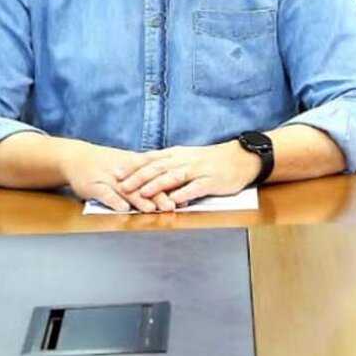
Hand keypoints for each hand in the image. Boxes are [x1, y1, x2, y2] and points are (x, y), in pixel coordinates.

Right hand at [59, 139, 167, 212]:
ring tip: (151, 209)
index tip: (184, 196)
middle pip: (143, 183)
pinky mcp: (93, 185)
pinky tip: (122, 208)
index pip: (154, 175)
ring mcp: (107, 177)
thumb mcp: (126, 164)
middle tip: (172, 206)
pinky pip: (104, 193)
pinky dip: (114, 200)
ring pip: (125, 189)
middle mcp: (123, 171)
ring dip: (139, 199)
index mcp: (133, 164)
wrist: (74, 157)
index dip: (169, 185)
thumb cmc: (103, 163)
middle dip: (158, 195)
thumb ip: (146, 175)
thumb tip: (172, 185)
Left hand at [115, 142, 260, 207]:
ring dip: (156, 185)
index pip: (150, 158)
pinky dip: (183, 194)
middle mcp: (183, 160)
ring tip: (142, 193)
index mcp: (175, 154)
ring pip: (172, 177)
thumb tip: (144, 173)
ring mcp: (197, 170)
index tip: (116, 172)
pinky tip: (173, 201)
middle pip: (157, 168)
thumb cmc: (209, 161)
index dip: (133, 165)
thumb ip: (166, 165)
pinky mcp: (210, 181)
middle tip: (122, 184)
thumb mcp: (184, 158)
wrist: (239, 159)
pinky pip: (195, 188)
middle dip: (138, 177)